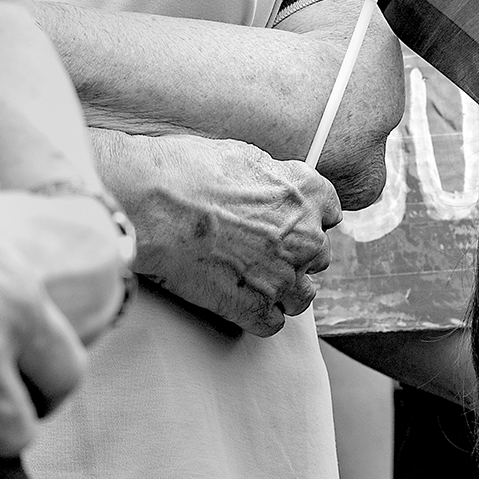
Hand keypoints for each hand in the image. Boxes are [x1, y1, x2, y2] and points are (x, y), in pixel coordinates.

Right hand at [106, 132, 339, 337]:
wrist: (147, 203)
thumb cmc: (184, 171)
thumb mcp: (243, 155)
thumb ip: (275, 179)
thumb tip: (278, 188)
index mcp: (306, 196)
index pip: (330, 212)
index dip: (307, 218)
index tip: (289, 222)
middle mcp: (305, 238)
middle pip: (317, 256)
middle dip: (293, 254)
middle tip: (257, 249)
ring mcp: (283, 277)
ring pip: (302, 296)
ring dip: (282, 290)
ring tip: (250, 280)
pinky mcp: (255, 308)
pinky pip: (272, 323)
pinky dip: (258, 315)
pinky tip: (237, 301)